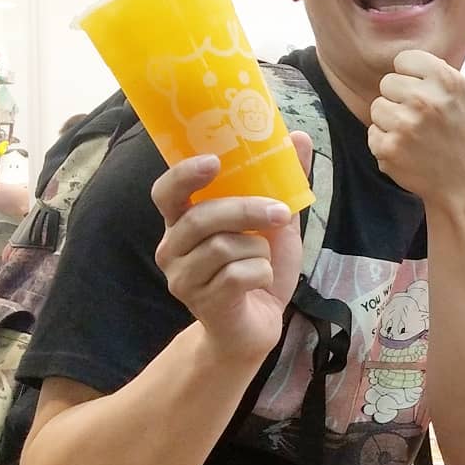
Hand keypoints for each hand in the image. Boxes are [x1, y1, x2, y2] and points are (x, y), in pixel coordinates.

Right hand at [151, 131, 312, 360]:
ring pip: (224, 247)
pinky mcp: (203, 303)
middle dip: (247, 211)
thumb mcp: (275, 224)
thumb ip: (282, 183)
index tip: (214, 161)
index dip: (185, 175)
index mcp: (183, 223)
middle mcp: (172, 249)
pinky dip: (262, 274)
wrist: (256, 328)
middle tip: (280, 213)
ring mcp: (182, 279)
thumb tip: (297, 136)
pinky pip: (238, 275)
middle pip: (203, 218)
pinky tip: (260, 282)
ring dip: (259, 250)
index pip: (167, 192)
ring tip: (263, 260)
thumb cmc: (258, 270)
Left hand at [368, 38, 464, 204]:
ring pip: (378, 108)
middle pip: (387, 84)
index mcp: (444, 78)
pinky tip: (407, 151)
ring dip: (392, 122)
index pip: (403, 61)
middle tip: (424, 120)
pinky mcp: (388, 148)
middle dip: (402, 101)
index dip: (414, 79)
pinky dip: (385, 144)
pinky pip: (373, 134)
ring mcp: (405, 125)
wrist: (461, 185)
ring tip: (416, 135)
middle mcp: (424, 99)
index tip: (430, 96)